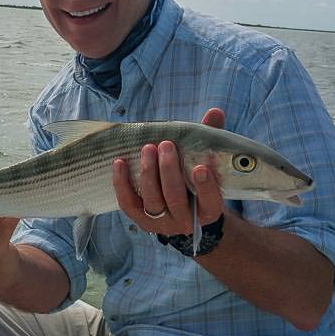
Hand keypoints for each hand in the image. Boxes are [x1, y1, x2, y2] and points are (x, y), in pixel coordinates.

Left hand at [113, 108, 225, 235]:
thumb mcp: (206, 162)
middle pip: (175, 198)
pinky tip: (119, 162)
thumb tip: (214, 112)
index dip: (206, 186)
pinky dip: (122, 183)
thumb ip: (211, 139)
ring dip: (148, 173)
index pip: (210, 201)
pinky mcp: (140, 221)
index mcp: (208, 210)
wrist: (181, 210)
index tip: (201, 167)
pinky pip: (128, 204)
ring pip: (153, 200)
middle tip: (166, 145)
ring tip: (147, 148)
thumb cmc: (195, 179)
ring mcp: (162, 223)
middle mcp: (186, 221)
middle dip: (169, 171)